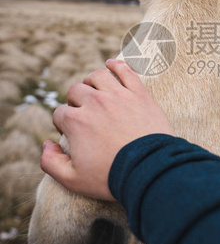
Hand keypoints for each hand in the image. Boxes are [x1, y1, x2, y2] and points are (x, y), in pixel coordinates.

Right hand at [41, 59, 174, 200]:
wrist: (150, 170)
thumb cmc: (112, 177)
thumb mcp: (73, 179)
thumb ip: (50, 163)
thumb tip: (46, 144)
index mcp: (76, 121)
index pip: (60, 114)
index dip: (63, 124)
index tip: (71, 134)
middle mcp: (94, 102)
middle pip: (76, 91)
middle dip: (75, 103)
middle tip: (85, 116)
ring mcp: (118, 95)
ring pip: (98, 76)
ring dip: (92, 82)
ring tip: (94, 92)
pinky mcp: (139, 94)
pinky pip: (126, 71)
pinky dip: (117, 64)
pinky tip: (111, 63)